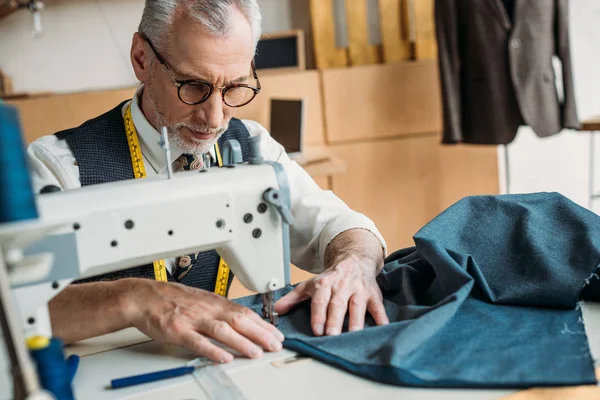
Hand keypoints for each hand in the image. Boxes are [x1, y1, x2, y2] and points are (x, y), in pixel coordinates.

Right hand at [123, 279, 284, 362]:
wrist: (144, 297)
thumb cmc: (172, 299)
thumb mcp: (202, 300)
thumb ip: (220, 310)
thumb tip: (242, 319)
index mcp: (215, 302)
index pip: (245, 312)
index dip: (263, 324)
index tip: (276, 334)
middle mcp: (207, 309)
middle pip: (239, 320)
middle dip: (260, 333)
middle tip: (275, 345)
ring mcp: (193, 319)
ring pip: (222, 330)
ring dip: (241, 342)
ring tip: (256, 352)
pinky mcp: (178, 330)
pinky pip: (198, 341)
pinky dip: (212, 350)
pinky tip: (224, 357)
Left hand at [274, 254, 388, 335]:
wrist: (354, 261)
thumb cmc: (331, 278)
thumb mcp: (310, 284)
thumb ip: (293, 298)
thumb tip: (277, 309)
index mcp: (325, 284)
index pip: (320, 301)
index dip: (318, 315)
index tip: (316, 329)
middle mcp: (342, 287)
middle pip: (338, 304)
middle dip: (335, 319)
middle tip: (331, 334)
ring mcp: (359, 291)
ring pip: (357, 307)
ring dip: (355, 321)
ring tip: (353, 335)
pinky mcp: (373, 295)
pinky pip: (378, 307)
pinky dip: (381, 317)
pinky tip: (382, 327)